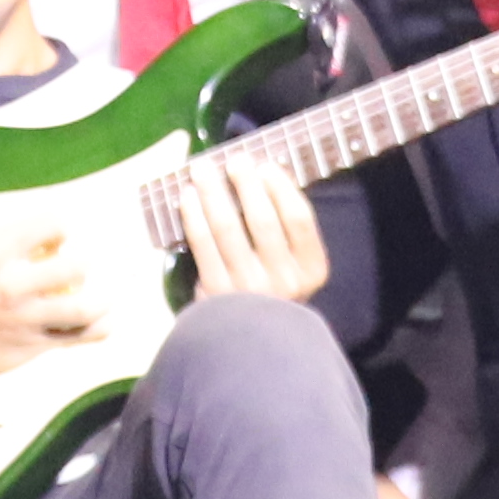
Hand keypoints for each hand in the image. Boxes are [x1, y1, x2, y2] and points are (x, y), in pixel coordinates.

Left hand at [176, 148, 326, 306]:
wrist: (248, 339)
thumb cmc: (273, 289)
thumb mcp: (295, 266)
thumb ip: (286, 230)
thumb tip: (260, 175)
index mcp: (311, 270)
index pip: (299, 219)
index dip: (282, 188)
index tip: (266, 166)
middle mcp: (284, 281)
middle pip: (263, 220)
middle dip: (246, 183)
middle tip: (234, 160)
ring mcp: (249, 288)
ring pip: (228, 227)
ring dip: (213, 192)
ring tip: (202, 169)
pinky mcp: (216, 291)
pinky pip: (203, 243)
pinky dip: (193, 214)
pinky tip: (188, 196)